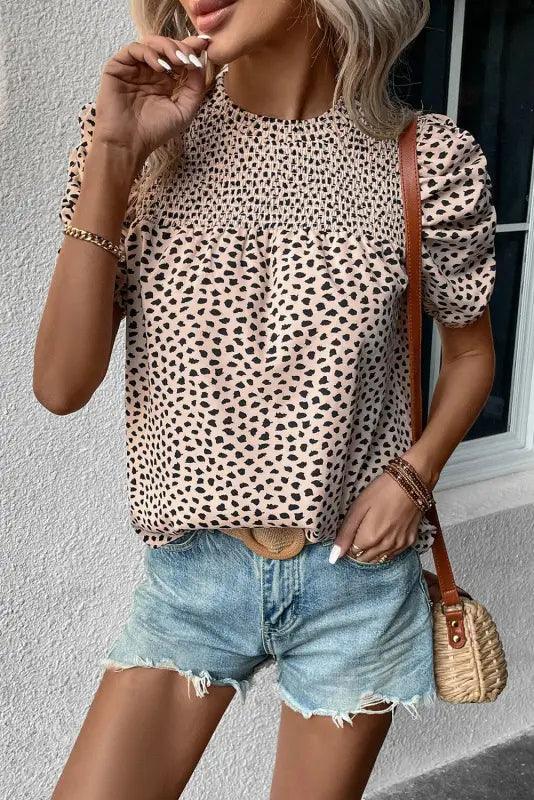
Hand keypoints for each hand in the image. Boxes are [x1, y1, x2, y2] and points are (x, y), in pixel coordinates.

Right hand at [92, 33, 211, 166]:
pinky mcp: (118, 66)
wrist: (128, 143)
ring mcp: (134, 68)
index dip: (191, 48)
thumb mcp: (184, 110)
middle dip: (182, 47)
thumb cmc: (154, 131)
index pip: (179, 57)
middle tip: (190, 56)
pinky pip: (134, 49)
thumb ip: (195, 88)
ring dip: (167, 47)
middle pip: (167, 47)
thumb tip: (199, 63)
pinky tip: (159, 67)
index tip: (204, 45)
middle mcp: (150, 72)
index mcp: (166, 81)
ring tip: (177, 60)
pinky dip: (149, 53)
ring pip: (152, 43)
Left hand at [330, 470, 422, 563]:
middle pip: (365, 559)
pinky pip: (393, 554)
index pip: (352, 553)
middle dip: (359, 550)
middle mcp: (386, 546)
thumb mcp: (358, 508)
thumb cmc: (382, 491)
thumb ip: (346, 533)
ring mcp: (399, 545)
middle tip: (361, 531)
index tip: (352, 531)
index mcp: (370, 538)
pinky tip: (384, 536)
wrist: (411, 483)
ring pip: (379, 559)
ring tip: (372, 532)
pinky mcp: (410, 541)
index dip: (349, 543)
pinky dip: (385, 550)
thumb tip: (335, 556)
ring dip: (371, 552)